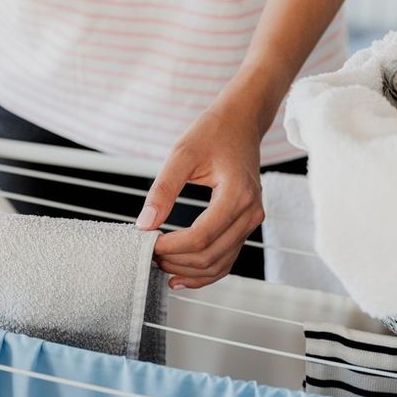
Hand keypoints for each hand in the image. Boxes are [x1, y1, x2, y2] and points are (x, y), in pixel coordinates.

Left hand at [136, 100, 265, 289]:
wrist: (241, 122)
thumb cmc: (213, 132)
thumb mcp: (181, 154)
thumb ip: (162, 190)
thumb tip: (144, 223)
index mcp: (237, 194)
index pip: (201, 236)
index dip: (172, 247)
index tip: (148, 243)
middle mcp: (250, 212)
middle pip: (211, 255)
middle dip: (176, 261)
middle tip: (148, 254)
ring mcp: (252, 220)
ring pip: (220, 263)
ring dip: (188, 270)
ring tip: (160, 264)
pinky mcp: (246, 224)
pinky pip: (227, 258)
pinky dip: (204, 271)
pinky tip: (181, 274)